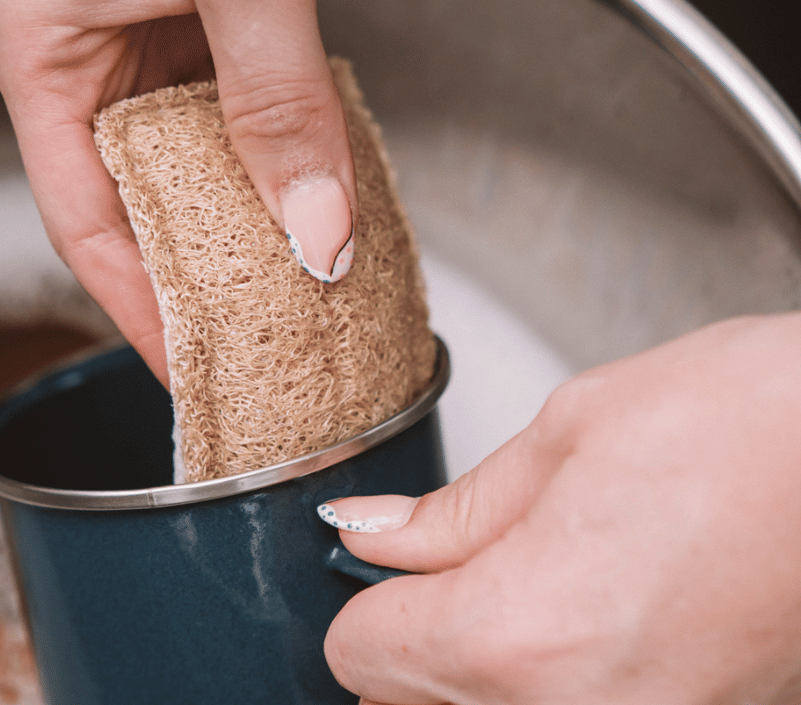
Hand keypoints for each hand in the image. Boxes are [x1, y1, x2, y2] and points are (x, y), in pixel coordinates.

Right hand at [0, 0, 392, 383]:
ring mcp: (159, 3)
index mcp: (41, 29)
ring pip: (197, 139)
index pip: (80, 209)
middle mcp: (90, 26)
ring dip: (250, 199)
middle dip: (200, 257)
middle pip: (138, 182)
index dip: (135, 299)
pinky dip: (281, 137)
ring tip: (304, 276)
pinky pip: (244, 88)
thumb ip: (277, 103)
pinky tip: (321, 181)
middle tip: (265, 334)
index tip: (191, 367)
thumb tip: (311, 231)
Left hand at [323, 313, 800, 703]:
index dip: (367, 594)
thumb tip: (369, 535)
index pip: (363, 657)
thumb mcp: (564, 436)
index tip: (391, 559)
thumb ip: (454, 513)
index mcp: (523, 631)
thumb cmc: (738, 423)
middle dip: (416, 639)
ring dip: (476, 669)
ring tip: (529, 580)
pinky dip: (547, 682)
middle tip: (452, 568)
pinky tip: (585, 610)